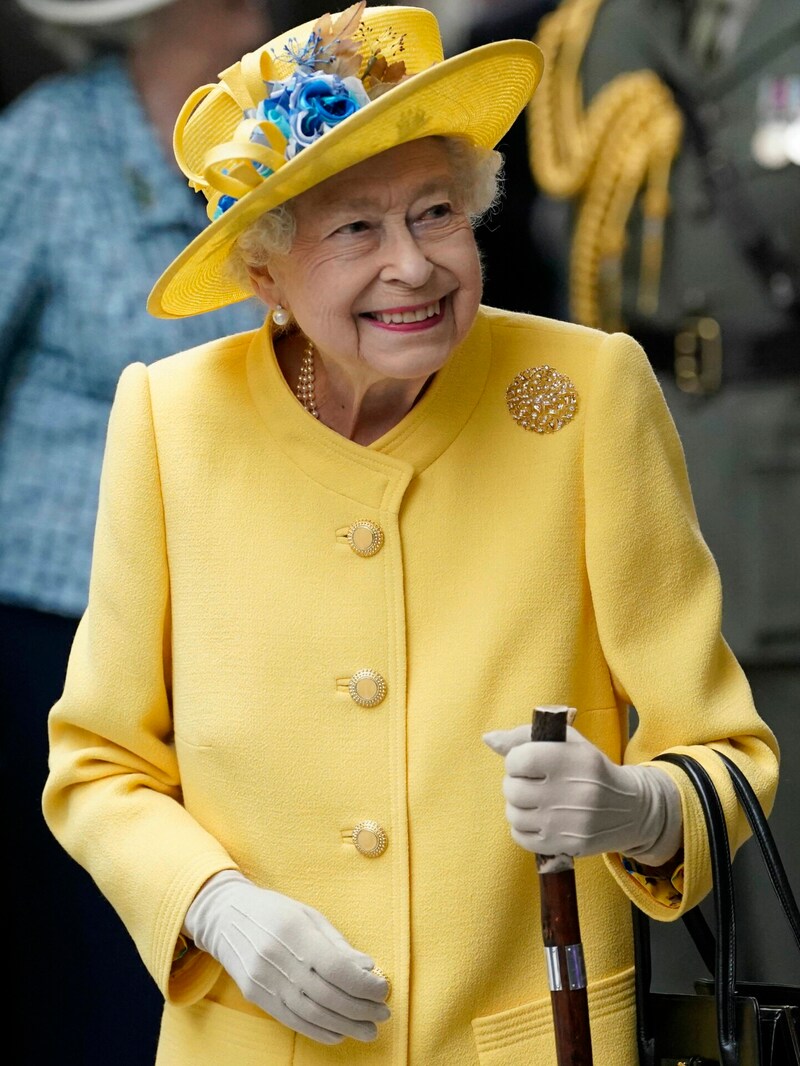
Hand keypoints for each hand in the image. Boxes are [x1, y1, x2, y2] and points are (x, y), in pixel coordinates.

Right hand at [183, 871, 389, 1044]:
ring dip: (345, 1026)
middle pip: (326, 995)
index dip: (363, 984)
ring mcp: (264, 981)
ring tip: (369, 1029)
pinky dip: (319, 1031)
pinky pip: (292, 1020)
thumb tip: (367, 968)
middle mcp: (277, 958)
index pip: (335, 967)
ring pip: (311, 1013)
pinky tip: (339, 1033)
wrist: (225, 917)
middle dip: (360, 1009)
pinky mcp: (257, 997)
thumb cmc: (275, 912)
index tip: (382, 990)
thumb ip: (338, 944)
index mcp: (294, 931)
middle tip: (383, 1013)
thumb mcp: (309, 915)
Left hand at [483, 724, 681, 863]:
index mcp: (572, 759)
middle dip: (515, 784)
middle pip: (512, 789)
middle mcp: (571, 792)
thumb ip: (525, 736)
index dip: (515, 760)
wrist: (631, 809)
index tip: (526, 762)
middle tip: (531, 783)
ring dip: (518, 807)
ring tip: (536, 801)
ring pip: (514, 815)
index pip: (518, 759)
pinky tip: (539, 819)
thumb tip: (488, 739)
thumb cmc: (592, 769)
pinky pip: (521, 838)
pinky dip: (523, 828)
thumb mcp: (568, 742)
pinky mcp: (566, 845)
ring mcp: (568, 822)